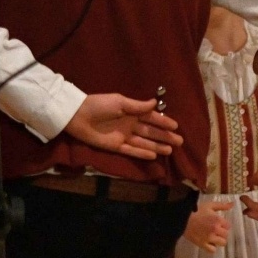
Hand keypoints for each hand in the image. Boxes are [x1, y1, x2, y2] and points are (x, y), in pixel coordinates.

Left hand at [64, 94, 181, 159]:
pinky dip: (142, 153)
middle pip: (151, 132)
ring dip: (157, 146)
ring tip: (170, 150)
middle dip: (164, 136)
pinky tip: (153, 155)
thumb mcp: (120, 102)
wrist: (77, 115)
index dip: (163, 122)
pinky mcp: (115, 146)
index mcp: (131, 112)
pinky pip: (131, 151)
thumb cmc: (99, 105)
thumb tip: (155, 103)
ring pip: (144, 142)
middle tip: (179, 141)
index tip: (176, 126)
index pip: (151, 118)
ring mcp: (123, 136)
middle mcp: (130, 125)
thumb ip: (137, 106)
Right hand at [182, 200, 232, 251]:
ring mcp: (209, 238)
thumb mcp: (209, 205)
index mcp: (218, 220)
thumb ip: (222, 206)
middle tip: (215, 230)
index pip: (228, 226)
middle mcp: (215, 230)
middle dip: (222, 233)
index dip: (224, 225)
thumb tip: (232, 204)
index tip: (219, 224)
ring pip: (222, 243)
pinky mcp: (202, 244)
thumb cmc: (195, 211)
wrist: (181, 219)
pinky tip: (208, 243)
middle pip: (226, 235)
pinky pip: (212, 250)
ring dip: (219, 240)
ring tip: (213, 237)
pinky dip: (212, 247)